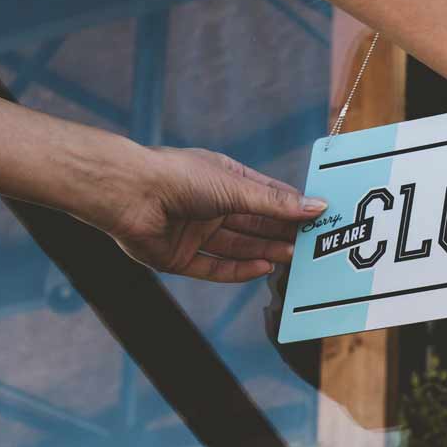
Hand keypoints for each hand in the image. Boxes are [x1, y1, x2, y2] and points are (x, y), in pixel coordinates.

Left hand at [91, 148, 325, 282]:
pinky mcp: (178, 257)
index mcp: (224, 180)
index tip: (318, 217)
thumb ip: (275, 203)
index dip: (291, 207)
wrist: (127, 193)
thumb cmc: (179, 176)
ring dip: (266, 252)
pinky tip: (262, 269)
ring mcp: (194, 233)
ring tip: (293, 257)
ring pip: (238, 247)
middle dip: (281, 234)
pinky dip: (238, 270)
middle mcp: (210, 206)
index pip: (266, 196)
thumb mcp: (236, 187)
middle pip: (254, 225)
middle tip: (311, 244)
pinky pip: (214, 268)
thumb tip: (316, 207)